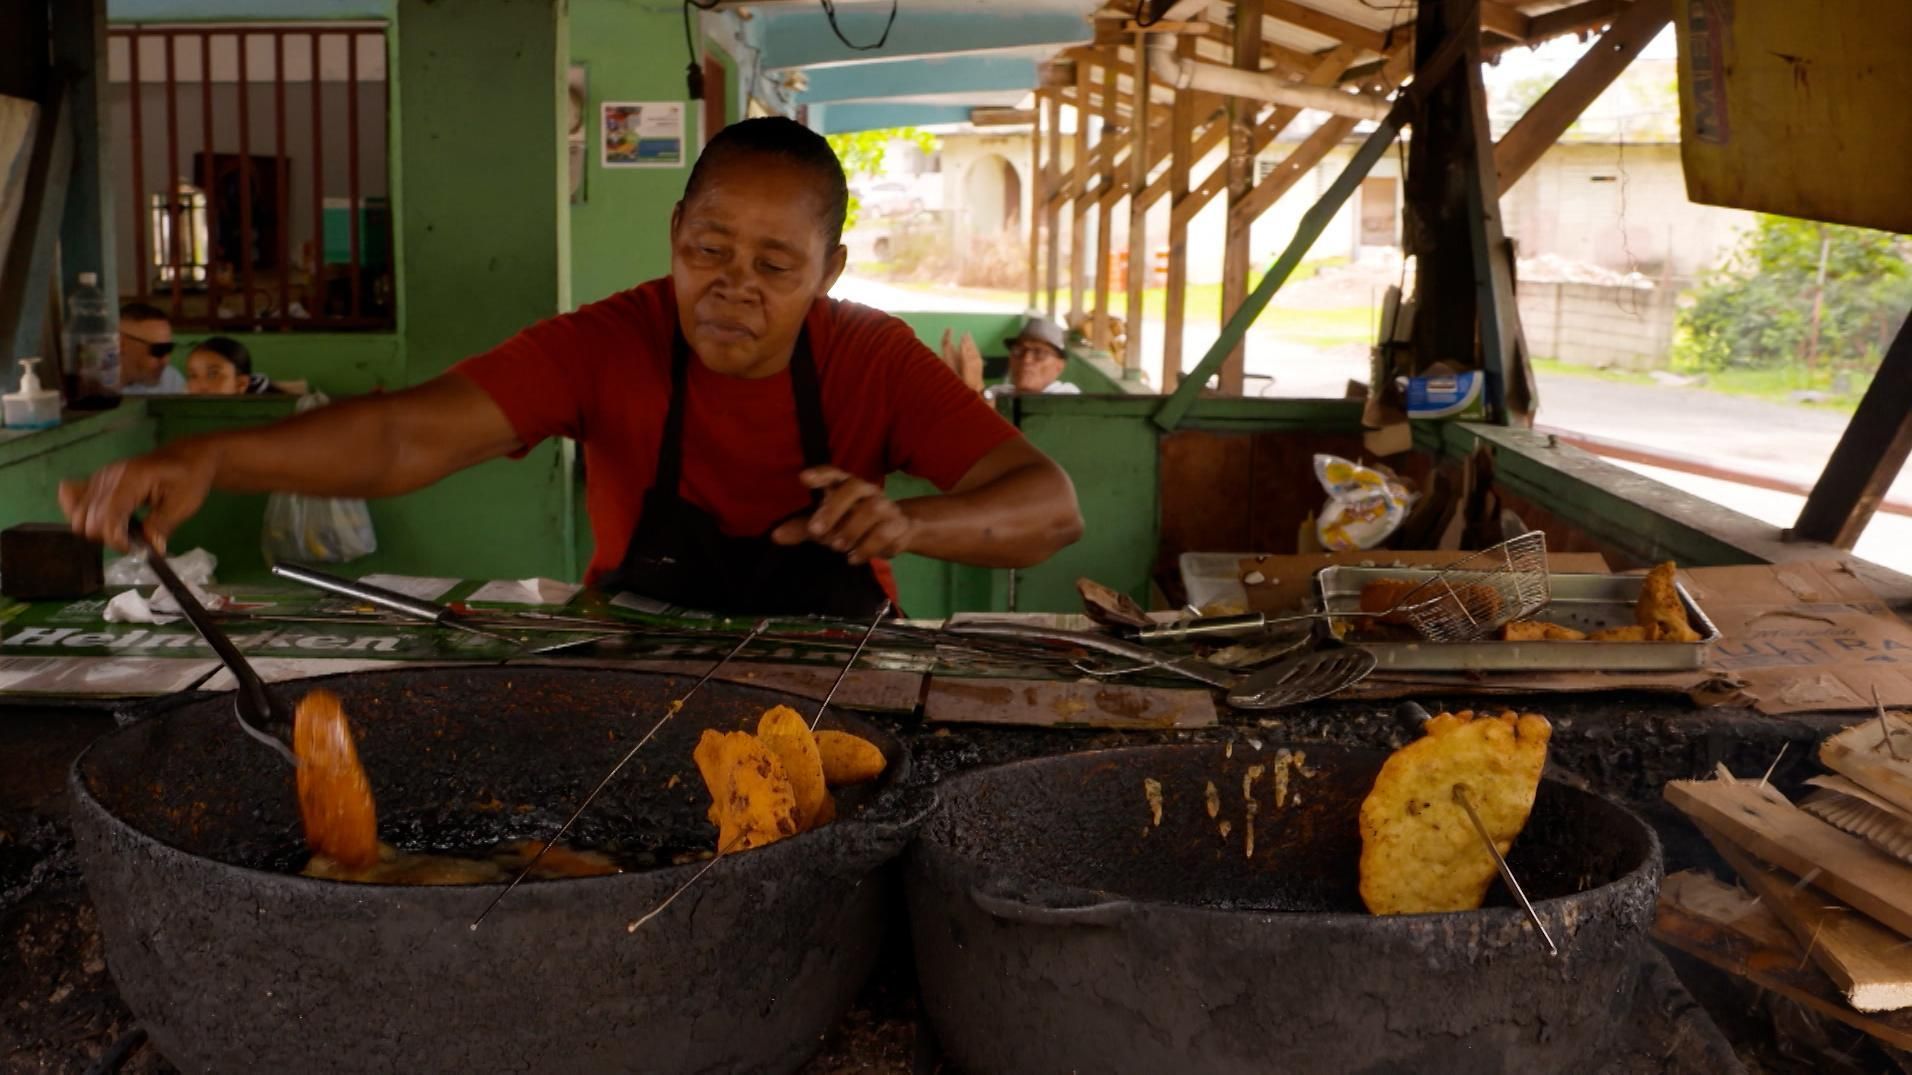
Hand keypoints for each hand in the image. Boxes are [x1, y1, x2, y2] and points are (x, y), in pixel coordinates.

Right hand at [58, 446, 216, 553]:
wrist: (187, 457)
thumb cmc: (189, 478)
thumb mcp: (184, 504)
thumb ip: (162, 526)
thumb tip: (149, 550)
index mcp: (130, 480)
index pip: (106, 518)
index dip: (116, 540)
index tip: (136, 548)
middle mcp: (107, 477)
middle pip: (85, 519)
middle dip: (106, 537)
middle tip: (131, 540)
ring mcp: (98, 477)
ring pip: (77, 514)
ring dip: (95, 529)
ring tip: (121, 531)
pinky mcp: (96, 480)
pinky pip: (73, 499)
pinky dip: (84, 516)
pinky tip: (104, 521)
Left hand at [770, 467, 914, 565]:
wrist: (898, 529)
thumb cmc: (853, 522)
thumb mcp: (827, 525)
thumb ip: (802, 528)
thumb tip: (775, 536)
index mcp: (846, 485)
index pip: (834, 474)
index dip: (820, 474)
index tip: (803, 478)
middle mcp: (867, 491)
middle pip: (853, 488)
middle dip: (834, 509)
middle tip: (815, 531)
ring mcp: (885, 506)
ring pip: (872, 510)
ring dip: (852, 529)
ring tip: (837, 547)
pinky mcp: (899, 525)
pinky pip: (885, 533)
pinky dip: (868, 548)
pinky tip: (853, 558)